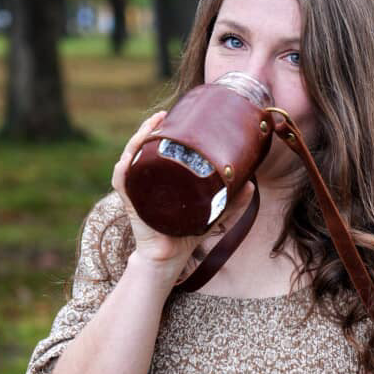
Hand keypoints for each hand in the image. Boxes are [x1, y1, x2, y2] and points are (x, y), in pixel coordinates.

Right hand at [112, 110, 255, 278]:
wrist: (169, 259)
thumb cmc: (186, 235)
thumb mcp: (212, 215)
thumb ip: (232, 202)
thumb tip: (252, 184)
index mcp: (162, 178)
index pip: (156, 147)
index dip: (160, 128)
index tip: (173, 114)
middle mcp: (146, 180)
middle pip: (141, 147)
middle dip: (149, 127)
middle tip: (163, 115)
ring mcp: (136, 190)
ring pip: (130, 157)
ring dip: (137, 139)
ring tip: (150, 126)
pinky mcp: (130, 203)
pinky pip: (121, 180)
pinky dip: (124, 168)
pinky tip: (129, 156)